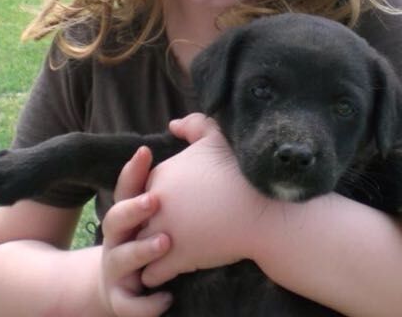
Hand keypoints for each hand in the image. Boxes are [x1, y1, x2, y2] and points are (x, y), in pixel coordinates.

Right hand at [98, 146, 173, 316]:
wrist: (115, 288)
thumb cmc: (143, 237)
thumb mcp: (150, 207)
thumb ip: (165, 174)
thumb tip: (178, 125)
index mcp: (126, 214)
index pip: (125, 188)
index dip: (133, 171)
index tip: (146, 152)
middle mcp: (117, 239)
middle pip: (116, 219)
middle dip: (132, 208)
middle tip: (155, 199)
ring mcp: (116, 269)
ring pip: (122, 259)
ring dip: (141, 251)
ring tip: (165, 242)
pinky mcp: (121, 300)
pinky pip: (131, 304)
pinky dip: (147, 304)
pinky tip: (167, 298)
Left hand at [138, 113, 273, 287]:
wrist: (263, 208)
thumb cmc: (241, 171)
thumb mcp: (216, 138)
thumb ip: (193, 125)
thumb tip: (172, 125)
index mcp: (161, 175)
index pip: (142, 193)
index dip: (156, 203)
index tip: (172, 209)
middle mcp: (155, 202)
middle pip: (137, 221)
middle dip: (147, 228)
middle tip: (161, 235)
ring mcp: (163, 231)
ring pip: (141, 248)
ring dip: (149, 254)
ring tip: (161, 257)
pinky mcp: (176, 258)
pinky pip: (153, 272)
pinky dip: (159, 275)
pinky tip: (171, 272)